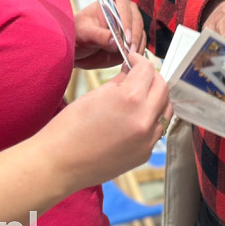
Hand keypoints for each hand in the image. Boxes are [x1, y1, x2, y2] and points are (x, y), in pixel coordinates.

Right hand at [40, 53, 171, 190]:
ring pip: (166, 109)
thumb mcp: (95, 94)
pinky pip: (157, 129)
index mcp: (130, 99)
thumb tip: (132, 73)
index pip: (147, 69)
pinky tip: (136, 117)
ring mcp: (147, 139)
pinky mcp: (145, 153)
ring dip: (157, 98)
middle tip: (138, 75)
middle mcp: (144, 118)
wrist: (59, 164)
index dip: (139, 60)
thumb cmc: (69, 128)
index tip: (133, 60)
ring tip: (141, 95)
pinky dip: (151, 119)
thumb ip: (120, 81)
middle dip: (151, 77)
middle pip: (162, 87)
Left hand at [74, 0, 145, 67]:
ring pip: (140, 33)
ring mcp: (131, 25)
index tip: (125, 37)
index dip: (126, 21)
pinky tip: (131, 60)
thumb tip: (115, 41)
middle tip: (130, 50)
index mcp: (112, 1)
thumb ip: (99, 36)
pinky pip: (140, 45)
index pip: (124, 7)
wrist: (78, 47)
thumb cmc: (79, 34)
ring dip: (137, 46)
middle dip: (134, 36)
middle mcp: (125, 11)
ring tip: (130, 57)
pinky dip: (137, 53)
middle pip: (136, 20)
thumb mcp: (85, 34)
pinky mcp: (132, 39)